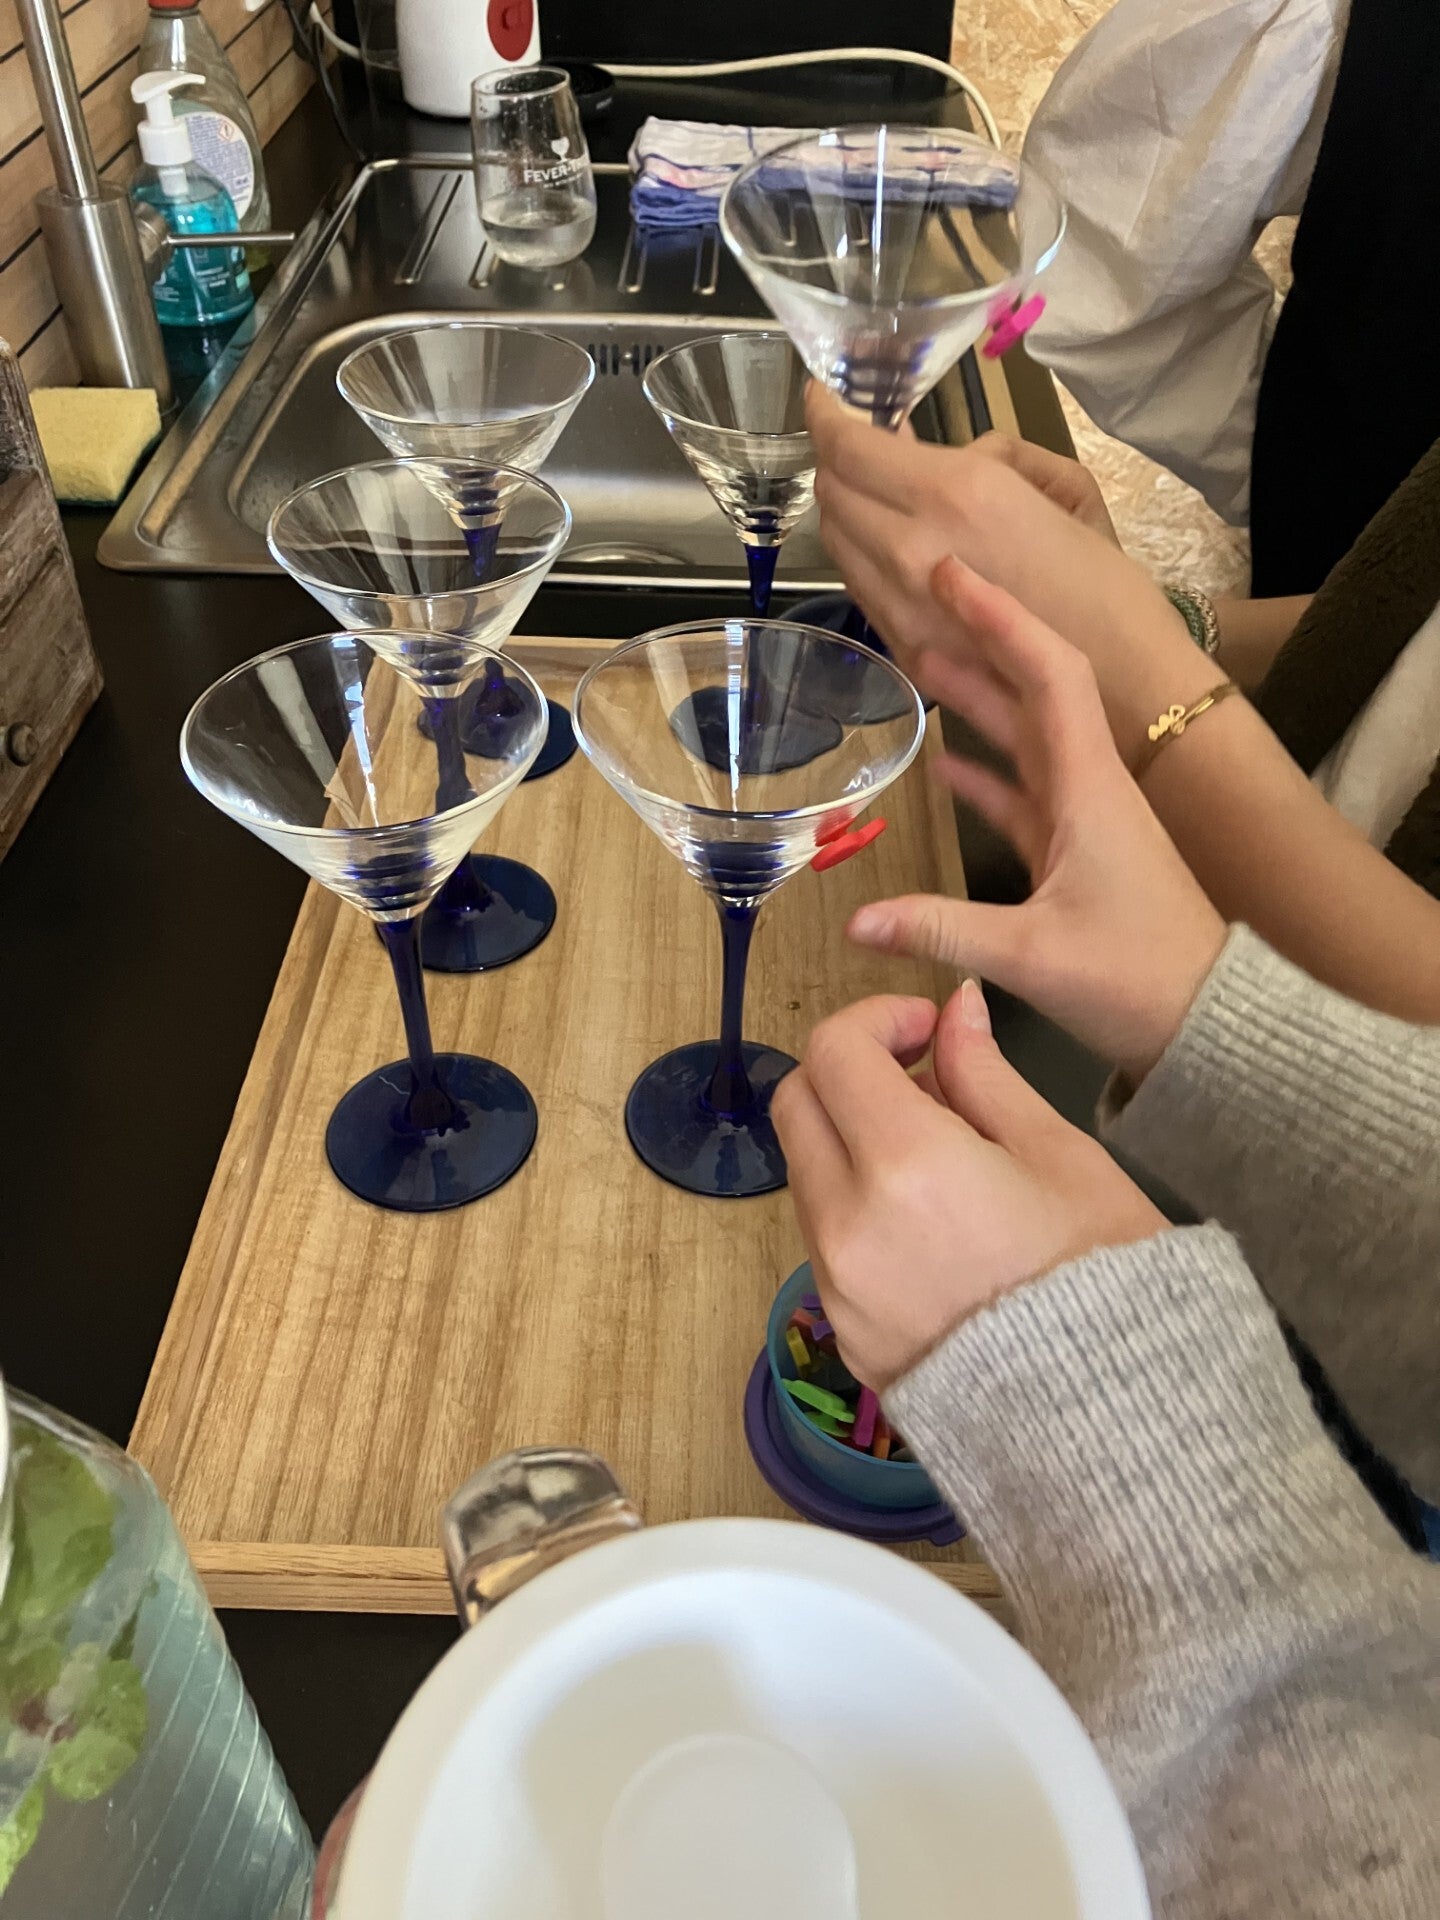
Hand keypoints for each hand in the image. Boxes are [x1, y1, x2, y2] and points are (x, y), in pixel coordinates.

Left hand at [772, 983, 1165, 1390]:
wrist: (1110, 1423)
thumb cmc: (1105, 1278)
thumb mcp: (1059, 1155)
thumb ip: (985, 1075)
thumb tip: (956, 1010)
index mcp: (906, 1166)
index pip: (834, 1053)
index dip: (876, 1020)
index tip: (927, 1028)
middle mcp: (848, 1225)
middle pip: (796, 1105)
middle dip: (846, 1070)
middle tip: (920, 1074)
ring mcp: (836, 1286)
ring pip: (807, 1174)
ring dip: (849, 1139)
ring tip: (940, 1152)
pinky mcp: (843, 1333)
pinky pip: (825, 1241)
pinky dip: (857, 1204)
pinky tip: (931, 1218)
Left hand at [806, 387, 1214, 763]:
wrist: (1119, 684)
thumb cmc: (1104, 582)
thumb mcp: (1062, 489)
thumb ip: (993, 457)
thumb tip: (945, 452)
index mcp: (954, 493)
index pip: (848, 446)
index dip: (824, 413)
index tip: (823, 395)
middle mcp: (910, 545)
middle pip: (832, 491)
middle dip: (838, 459)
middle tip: (861, 443)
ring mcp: (897, 603)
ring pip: (837, 541)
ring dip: (847, 509)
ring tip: (877, 493)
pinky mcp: (901, 646)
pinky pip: (858, 586)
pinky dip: (863, 554)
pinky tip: (893, 546)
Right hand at [849, 557, 1226, 1083]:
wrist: (1210, 1026)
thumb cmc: (1140, 980)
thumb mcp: (1032, 956)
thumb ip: (938, 930)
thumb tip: (854, 921)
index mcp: (1088, 788)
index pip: (1046, 673)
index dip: (1000, 616)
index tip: (951, 572)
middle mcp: (1087, 788)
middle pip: (1030, 691)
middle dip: (978, 640)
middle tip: (922, 598)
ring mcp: (1081, 821)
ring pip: (1021, 739)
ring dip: (974, 699)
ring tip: (917, 659)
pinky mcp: (1073, 858)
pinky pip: (1019, 796)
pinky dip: (981, 773)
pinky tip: (940, 762)